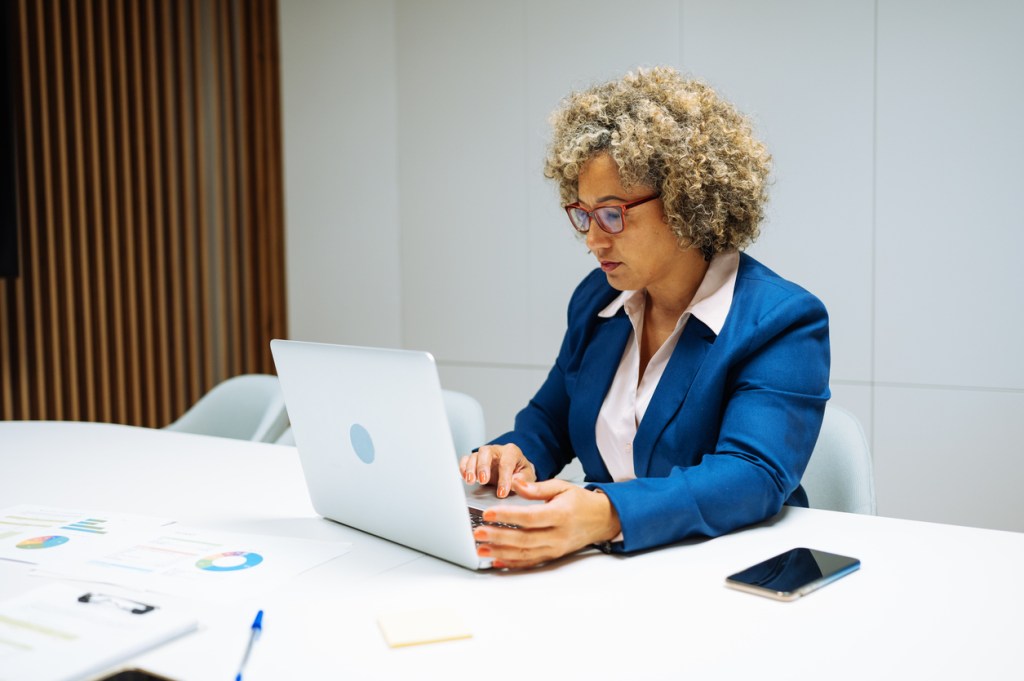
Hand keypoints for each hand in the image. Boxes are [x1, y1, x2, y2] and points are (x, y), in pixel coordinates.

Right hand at [459, 443, 535, 497]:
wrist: (515, 470)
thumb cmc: (520, 472)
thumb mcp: (528, 476)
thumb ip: (523, 479)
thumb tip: (514, 482)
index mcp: (511, 452)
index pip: (506, 463)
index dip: (504, 478)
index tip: (502, 492)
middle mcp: (496, 450)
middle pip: (486, 452)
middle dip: (483, 466)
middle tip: (483, 480)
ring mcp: (484, 455)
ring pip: (474, 456)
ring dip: (471, 468)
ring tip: (471, 481)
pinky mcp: (475, 461)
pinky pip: (465, 460)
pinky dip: (463, 468)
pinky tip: (464, 477)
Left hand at [472, 478, 621, 568]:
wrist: (602, 520)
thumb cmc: (581, 502)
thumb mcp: (562, 487)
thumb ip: (537, 487)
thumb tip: (516, 483)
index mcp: (560, 515)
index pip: (529, 517)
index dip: (507, 517)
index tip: (488, 514)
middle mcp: (558, 535)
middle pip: (524, 539)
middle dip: (498, 537)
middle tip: (478, 533)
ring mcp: (555, 549)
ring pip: (524, 554)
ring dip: (500, 553)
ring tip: (481, 549)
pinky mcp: (553, 556)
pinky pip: (530, 562)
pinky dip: (512, 564)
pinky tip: (496, 561)